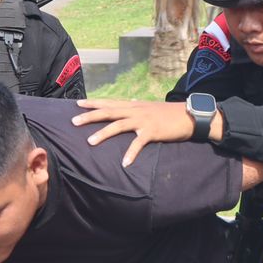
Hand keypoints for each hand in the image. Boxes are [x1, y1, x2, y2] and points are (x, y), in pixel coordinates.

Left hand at [72, 99, 207, 165]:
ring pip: (119, 125)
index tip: (77, 104)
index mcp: (134, 105)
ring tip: (90, 142)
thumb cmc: (170, 112)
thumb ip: (139, 104)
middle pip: (108, 112)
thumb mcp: (151, 106)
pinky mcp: (152, 131)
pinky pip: (139, 143)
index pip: (109, 102)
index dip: (93, 103)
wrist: (189, 115)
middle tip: (74, 121)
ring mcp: (143, 120)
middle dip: (90, 116)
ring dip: (103, 134)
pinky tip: (125, 163)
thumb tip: (132, 99)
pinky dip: (131, 153)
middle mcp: (135, 110)